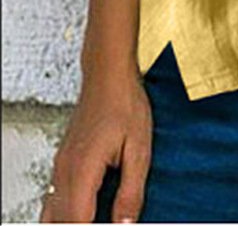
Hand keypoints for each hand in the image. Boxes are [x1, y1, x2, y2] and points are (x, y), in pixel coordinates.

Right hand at [39, 67, 151, 222]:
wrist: (107, 74)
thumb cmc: (124, 103)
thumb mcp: (139, 149)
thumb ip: (131, 190)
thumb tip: (126, 224)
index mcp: (83, 169)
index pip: (77, 222)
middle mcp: (65, 171)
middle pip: (61, 221)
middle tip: (106, 221)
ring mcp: (60, 166)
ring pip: (52, 213)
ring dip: (70, 222)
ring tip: (95, 219)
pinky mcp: (63, 162)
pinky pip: (54, 198)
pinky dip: (64, 213)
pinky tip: (85, 212)